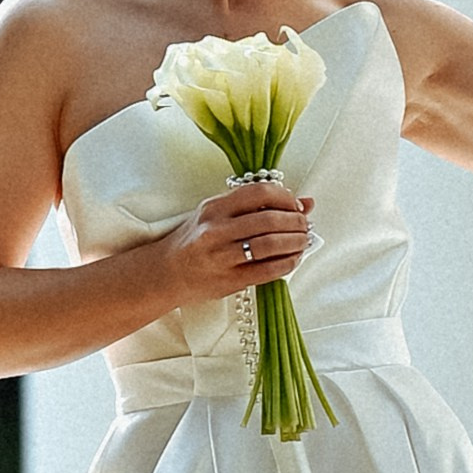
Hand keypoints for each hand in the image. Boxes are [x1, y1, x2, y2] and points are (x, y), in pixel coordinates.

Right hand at [152, 179, 316, 308]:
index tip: (296, 205)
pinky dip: (288, 263)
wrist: (166, 272)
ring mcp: (221, 255)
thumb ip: (256, 207)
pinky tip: (293, 259)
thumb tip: (306, 203)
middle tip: (305, 225)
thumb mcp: (218, 215)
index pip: (260, 192)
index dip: (286, 198)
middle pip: (269, 219)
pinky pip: (268, 270)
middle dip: (296, 222)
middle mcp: (216, 229)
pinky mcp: (229, 280)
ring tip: (303, 241)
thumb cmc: (195, 240)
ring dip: (296, 242)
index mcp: (214, 207)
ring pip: (271, 244)